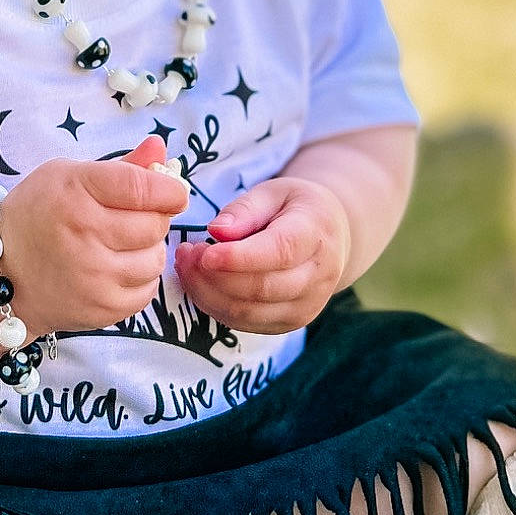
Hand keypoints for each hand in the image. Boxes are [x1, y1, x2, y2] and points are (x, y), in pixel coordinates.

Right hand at [0, 135, 187, 333]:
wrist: (0, 272)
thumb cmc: (36, 215)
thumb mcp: (68, 175)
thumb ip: (121, 167)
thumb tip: (160, 149)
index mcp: (75, 192)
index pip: (143, 186)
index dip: (169, 187)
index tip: (173, 190)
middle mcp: (84, 235)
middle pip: (155, 223)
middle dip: (153, 217)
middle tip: (131, 217)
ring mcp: (94, 277)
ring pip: (155, 257)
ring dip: (147, 249)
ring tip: (120, 243)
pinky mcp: (101, 309)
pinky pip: (147, 289)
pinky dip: (139, 277)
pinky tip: (116, 267)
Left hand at [173, 176, 350, 333]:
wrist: (330, 237)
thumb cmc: (296, 208)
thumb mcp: (274, 191)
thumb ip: (245, 208)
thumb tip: (217, 231)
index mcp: (316, 235)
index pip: (279, 252)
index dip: (238, 258)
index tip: (203, 253)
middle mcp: (318, 277)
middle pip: (261, 288)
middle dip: (214, 276)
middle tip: (185, 253)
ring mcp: (306, 306)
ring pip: (248, 311)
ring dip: (208, 293)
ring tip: (187, 265)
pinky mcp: (289, 323)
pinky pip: (245, 323)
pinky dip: (215, 306)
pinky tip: (201, 283)